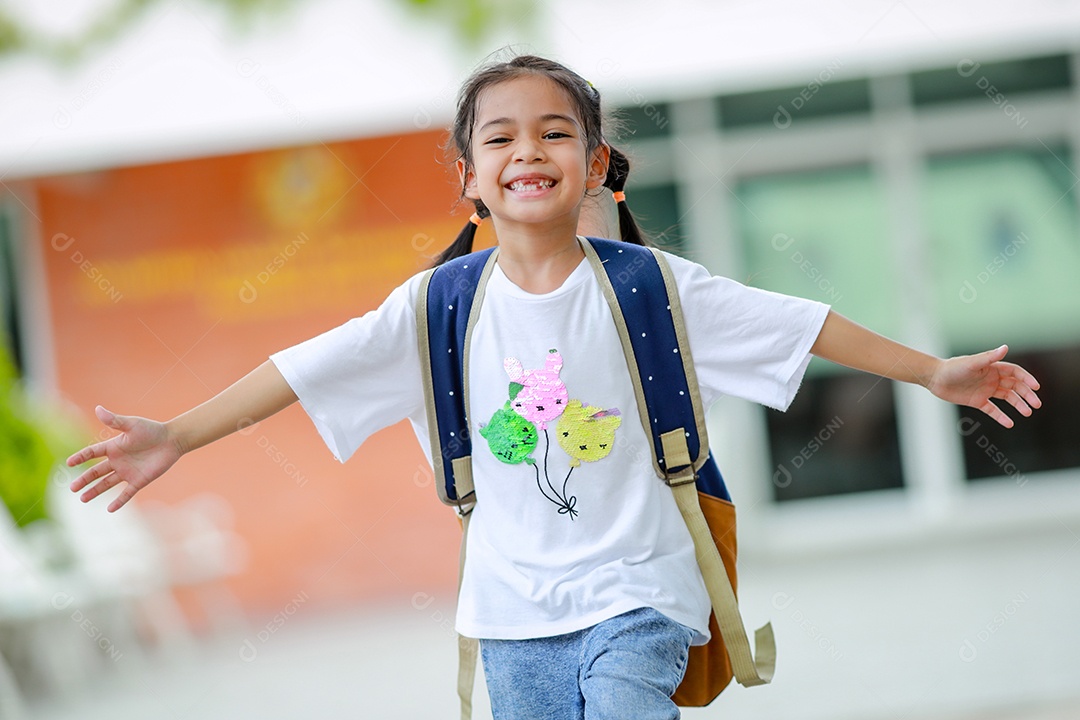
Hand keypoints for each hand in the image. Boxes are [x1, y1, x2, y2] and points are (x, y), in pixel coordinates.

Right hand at [67, 406, 182, 511]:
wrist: (173, 440)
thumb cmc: (152, 430)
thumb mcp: (131, 425)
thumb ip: (114, 420)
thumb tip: (98, 409)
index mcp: (113, 447)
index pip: (92, 453)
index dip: (80, 457)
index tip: (69, 463)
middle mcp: (117, 461)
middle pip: (96, 472)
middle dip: (84, 480)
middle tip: (72, 488)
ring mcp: (128, 472)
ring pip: (107, 484)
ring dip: (95, 491)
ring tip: (82, 499)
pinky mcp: (139, 480)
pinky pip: (127, 493)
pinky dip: (119, 501)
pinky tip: (110, 509)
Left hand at [927, 345, 1040, 427]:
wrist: (935, 378)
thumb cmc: (953, 368)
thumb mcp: (972, 363)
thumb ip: (989, 357)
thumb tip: (1005, 347)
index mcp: (992, 368)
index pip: (1015, 373)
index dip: (1026, 379)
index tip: (1036, 387)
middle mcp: (991, 379)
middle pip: (1015, 386)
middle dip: (1027, 395)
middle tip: (1037, 404)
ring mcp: (985, 390)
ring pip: (1007, 398)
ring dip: (1018, 405)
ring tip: (1028, 413)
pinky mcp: (977, 401)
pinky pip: (992, 410)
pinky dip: (1001, 416)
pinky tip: (1010, 423)